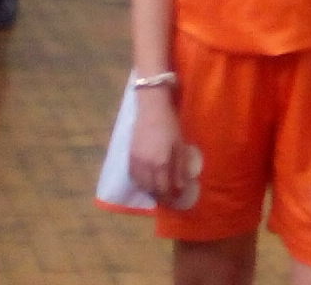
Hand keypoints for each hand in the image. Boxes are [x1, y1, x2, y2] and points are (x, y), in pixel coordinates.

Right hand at [128, 89, 190, 203]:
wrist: (151, 110)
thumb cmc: (170, 126)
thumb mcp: (180, 146)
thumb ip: (179, 168)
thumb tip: (181, 187)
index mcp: (160, 164)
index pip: (163, 189)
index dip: (170, 197)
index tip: (176, 200)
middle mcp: (145, 166)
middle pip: (151, 189)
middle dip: (160, 197)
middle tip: (168, 199)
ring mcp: (135, 162)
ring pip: (140, 184)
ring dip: (149, 191)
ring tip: (158, 192)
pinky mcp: (129, 156)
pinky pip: (133, 176)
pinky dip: (140, 183)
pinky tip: (146, 182)